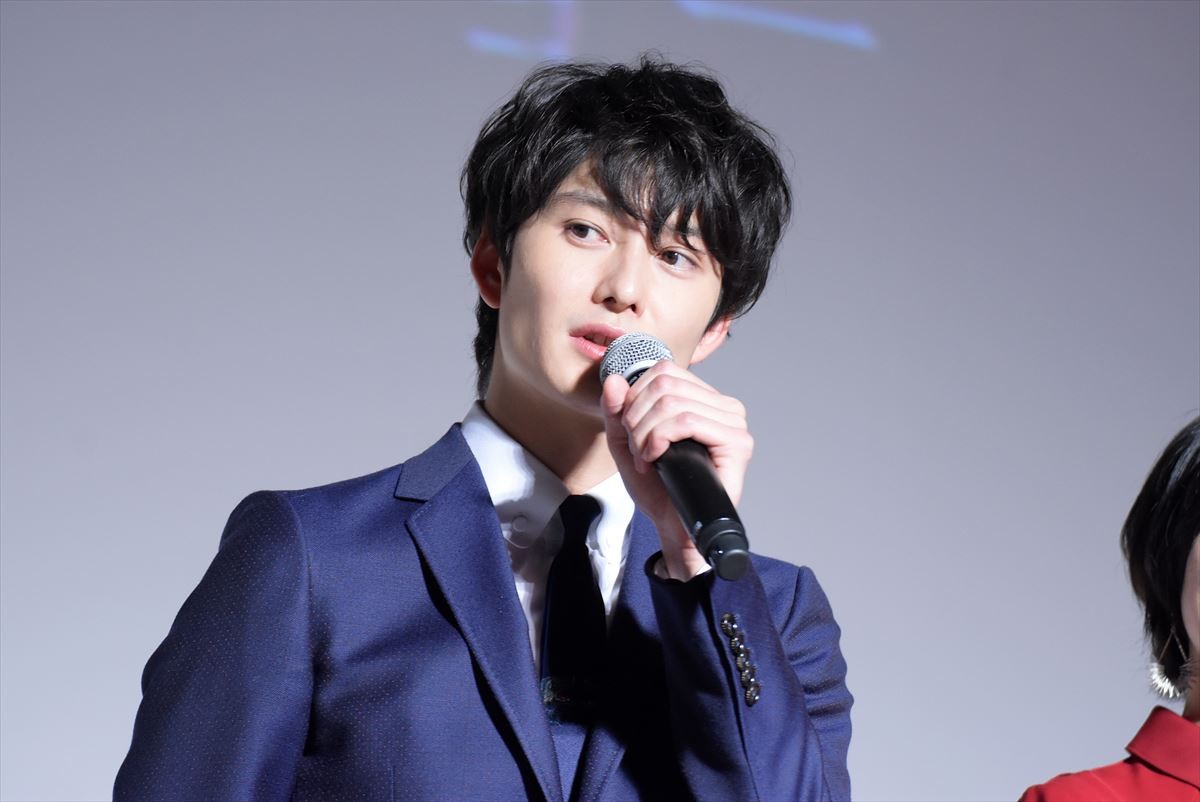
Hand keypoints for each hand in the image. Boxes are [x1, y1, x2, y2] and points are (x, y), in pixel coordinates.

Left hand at [601, 361, 752, 579]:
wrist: (673, 528)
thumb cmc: (658, 488)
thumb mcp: (626, 443)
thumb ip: (616, 411)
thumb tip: (615, 380)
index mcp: (704, 399)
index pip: (664, 370)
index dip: (636, 398)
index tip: (630, 430)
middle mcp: (724, 406)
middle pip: (665, 384)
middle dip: (637, 418)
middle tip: (637, 449)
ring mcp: (733, 423)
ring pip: (673, 402)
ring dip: (646, 433)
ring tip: (645, 459)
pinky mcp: (737, 443)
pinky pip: (687, 421)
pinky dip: (660, 438)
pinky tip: (656, 459)